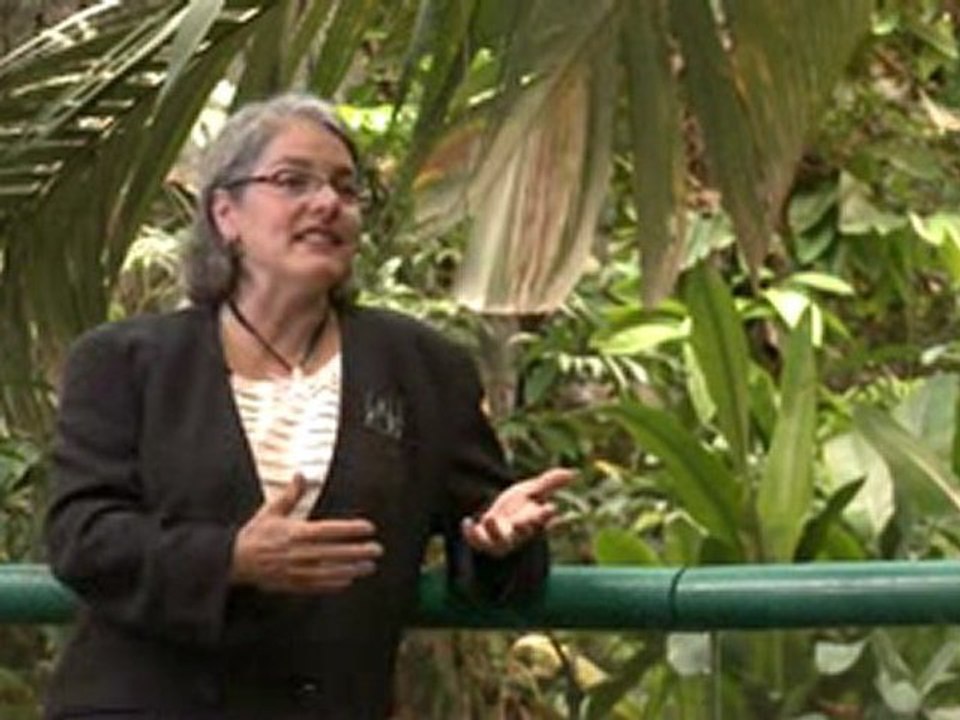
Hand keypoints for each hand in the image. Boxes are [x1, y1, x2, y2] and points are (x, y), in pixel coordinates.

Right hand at [230, 474, 382, 592]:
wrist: (233, 561)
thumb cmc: (255, 535)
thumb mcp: (271, 511)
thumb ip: (290, 495)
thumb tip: (300, 475)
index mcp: (295, 532)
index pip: (329, 530)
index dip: (350, 529)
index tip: (368, 527)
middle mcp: (298, 553)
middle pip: (334, 552)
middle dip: (358, 551)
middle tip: (377, 550)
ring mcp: (296, 570)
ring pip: (330, 571)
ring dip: (351, 569)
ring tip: (369, 567)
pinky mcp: (292, 584)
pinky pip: (317, 585)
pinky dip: (333, 584)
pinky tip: (348, 581)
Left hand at [461, 467, 573, 556]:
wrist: (496, 519)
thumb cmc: (517, 506)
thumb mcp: (532, 490)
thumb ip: (551, 482)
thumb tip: (575, 472)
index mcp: (531, 520)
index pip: (542, 519)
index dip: (546, 515)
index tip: (552, 507)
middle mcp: (517, 532)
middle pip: (523, 533)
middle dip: (524, 528)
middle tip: (523, 521)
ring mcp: (499, 538)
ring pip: (500, 542)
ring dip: (495, 531)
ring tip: (489, 519)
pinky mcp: (482, 540)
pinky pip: (476, 541)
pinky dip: (470, 534)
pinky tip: (466, 521)